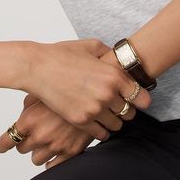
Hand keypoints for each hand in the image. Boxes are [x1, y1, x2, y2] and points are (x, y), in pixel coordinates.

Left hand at [0, 92, 96, 169]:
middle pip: (22, 149)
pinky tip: (55, 150)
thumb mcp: (43, 91)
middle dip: (25, 142)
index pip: (7, 141)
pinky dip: (52, 160)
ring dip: (39, 150)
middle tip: (31, 133)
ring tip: (47, 139)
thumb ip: (29, 105)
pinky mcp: (71, 152)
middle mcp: (40, 135)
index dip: (1, 145)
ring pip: (36, 159)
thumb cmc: (67, 87)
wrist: (95, 91)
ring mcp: (56, 145)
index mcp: (29, 119)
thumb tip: (22, 116)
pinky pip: (53, 165)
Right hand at [24, 39, 151, 140]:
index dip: (140, 99)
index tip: (136, 99)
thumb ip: (110, 54)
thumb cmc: (62, 54)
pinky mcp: (80, 120)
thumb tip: (119, 59)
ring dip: (113, 120)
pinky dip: (101, 130)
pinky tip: (96, 122)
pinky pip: (100, 133)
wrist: (37, 67)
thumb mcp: (91, 46)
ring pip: (116, 125)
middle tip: (118, 105)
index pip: (142, 98)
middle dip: (126, 109)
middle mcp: (107, 94)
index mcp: (114, 76)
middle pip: (130, 113)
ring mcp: (94, 109)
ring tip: (105, 113)